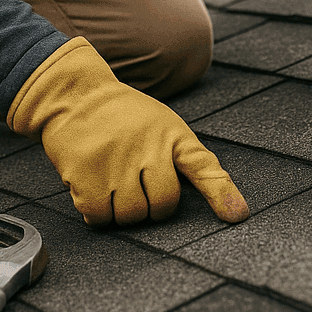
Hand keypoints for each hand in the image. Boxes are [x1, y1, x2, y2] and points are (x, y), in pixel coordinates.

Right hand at [7, 36, 249, 226]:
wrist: (74, 95)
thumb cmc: (121, 116)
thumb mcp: (160, 124)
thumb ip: (179, 157)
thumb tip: (202, 201)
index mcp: (171, 134)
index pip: (203, 166)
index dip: (222, 193)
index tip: (237, 216)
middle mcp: (148, 148)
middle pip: (163, 206)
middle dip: (152, 208)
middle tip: (137, 188)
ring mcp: (117, 162)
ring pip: (130, 216)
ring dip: (121, 211)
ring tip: (112, 184)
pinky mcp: (86, 175)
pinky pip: (99, 216)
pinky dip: (96, 213)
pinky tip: (93, 190)